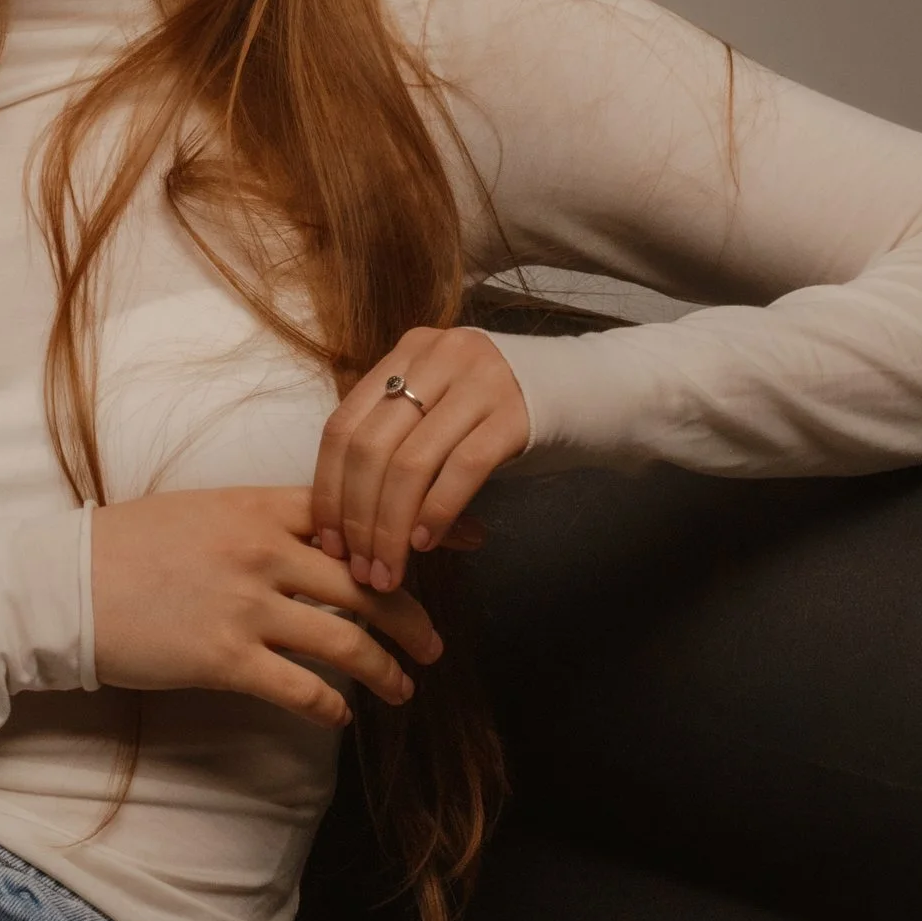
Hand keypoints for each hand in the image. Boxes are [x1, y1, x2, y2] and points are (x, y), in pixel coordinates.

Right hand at [90, 487, 442, 731]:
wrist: (64, 585)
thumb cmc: (124, 546)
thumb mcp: (200, 511)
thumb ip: (260, 521)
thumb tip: (313, 542)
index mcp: (258, 507)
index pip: (356, 514)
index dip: (412, 531)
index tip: (463, 543)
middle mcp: (262, 551)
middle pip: (367, 582)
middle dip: (411, 618)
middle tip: (434, 644)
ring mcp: (246, 606)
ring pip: (345, 639)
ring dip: (384, 670)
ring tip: (402, 688)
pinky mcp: (224, 659)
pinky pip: (301, 688)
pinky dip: (331, 706)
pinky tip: (342, 716)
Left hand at [311, 327, 532, 591]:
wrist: (591, 390)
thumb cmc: (502, 412)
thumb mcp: (442, 407)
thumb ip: (396, 438)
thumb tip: (345, 516)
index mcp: (409, 350)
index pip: (344, 426)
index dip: (329, 490)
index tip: (329, 541)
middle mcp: (439, 356)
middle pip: (371, 448)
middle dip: (358, 519)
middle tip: (360, 570)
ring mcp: (479, 381)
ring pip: (409, 465)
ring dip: (392, 529)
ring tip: (389, 570)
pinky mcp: (516, 413)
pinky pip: (461, 471)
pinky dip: (436, 513)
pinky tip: (427, 543)